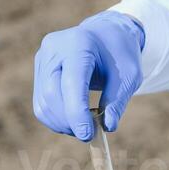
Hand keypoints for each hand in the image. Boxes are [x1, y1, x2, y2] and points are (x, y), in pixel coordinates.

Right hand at [32, 10, 144, 140]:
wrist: (106, 35)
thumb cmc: (120, 54)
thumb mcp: (129, 76)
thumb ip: (118, 101)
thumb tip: (108, 127)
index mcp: (78, 44)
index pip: (71, 83)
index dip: (76, 112)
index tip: (87, 134)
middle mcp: (54, 48)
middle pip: (52, 95)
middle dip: (69, 121)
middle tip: (89, 134)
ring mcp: (42, 59)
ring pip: (43, 103)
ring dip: (62, 123)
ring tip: (84, 126)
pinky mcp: (39, 70)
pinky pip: (41, 103)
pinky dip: (56, 119)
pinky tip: (73, 120)